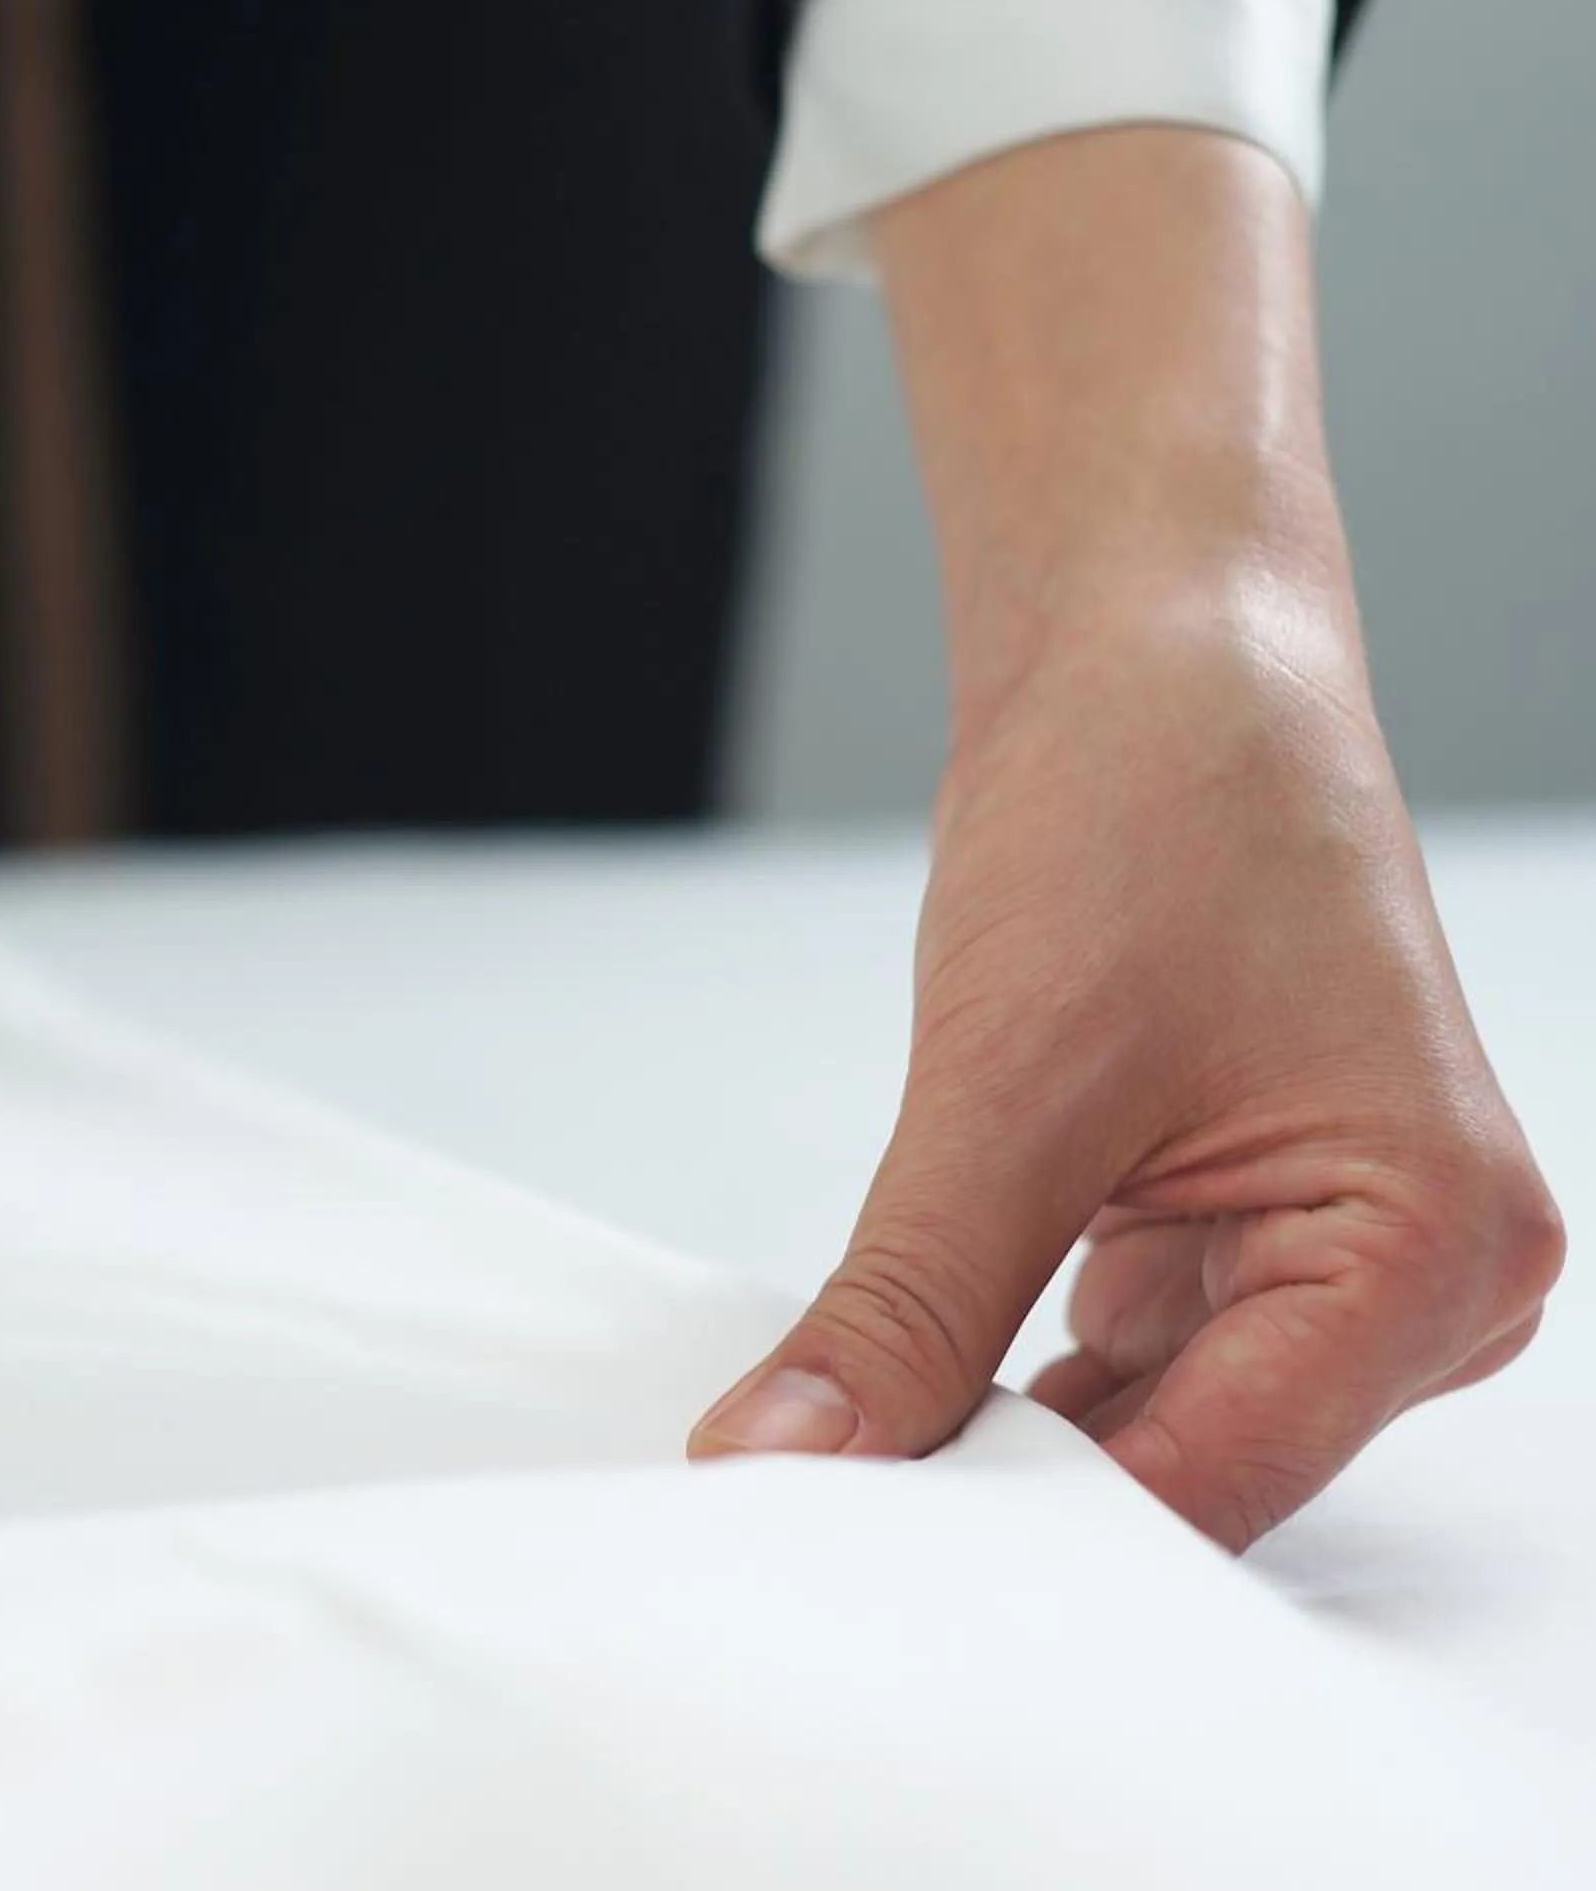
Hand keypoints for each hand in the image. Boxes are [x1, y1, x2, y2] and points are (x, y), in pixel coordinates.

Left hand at [690, 589, 1561, 1549]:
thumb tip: (783, 1462)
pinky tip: (900, 1378)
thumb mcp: (1005, 1088)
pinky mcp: (1253, 1224)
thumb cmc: (1153, 807)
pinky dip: (1010, 1364)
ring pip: (1147, 1421)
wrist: (1160, 657)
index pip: (1214, 1483)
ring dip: (996, 1431)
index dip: (1021, 1538)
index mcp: (1434, 1249)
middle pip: (1193, 1468)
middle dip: (1006, 1491)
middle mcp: (1428, 1278)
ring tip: (837, 1454)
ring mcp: (1342, 1254)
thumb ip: (901, 1305)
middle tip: (814, 1517)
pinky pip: (1127, 1352)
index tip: (842, 1560)